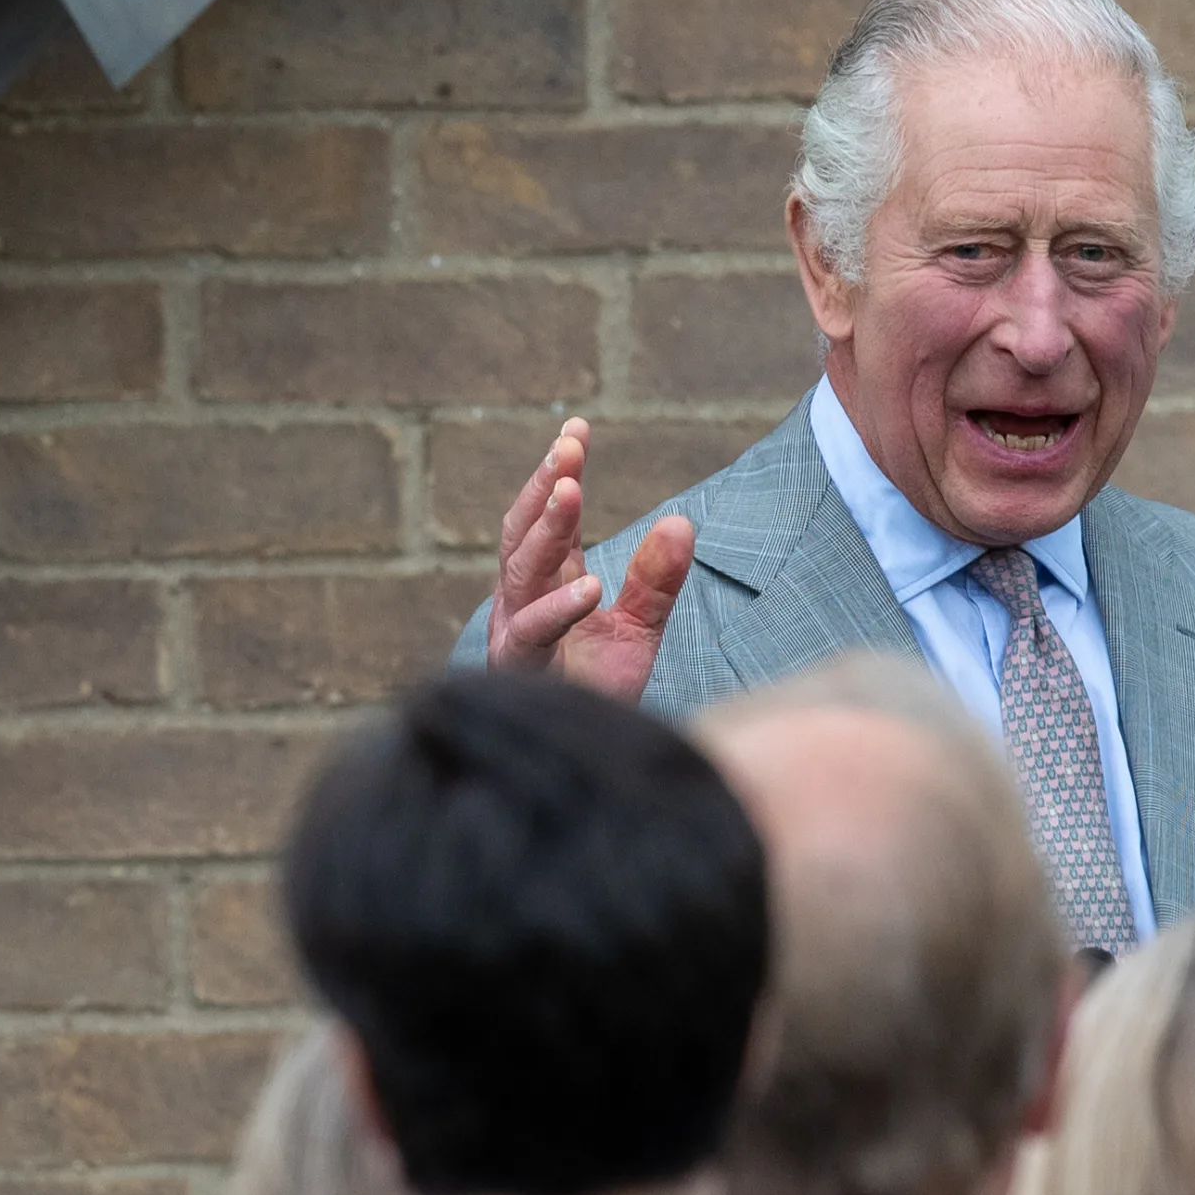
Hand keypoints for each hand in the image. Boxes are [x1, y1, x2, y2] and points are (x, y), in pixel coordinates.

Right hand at [486, 419, 694, 701]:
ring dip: (545, 528)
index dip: (560, 473)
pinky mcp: (518, 672)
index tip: (577, 428)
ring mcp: (513, 635)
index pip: (549, 520)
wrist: (581, 766)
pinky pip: (531, 634)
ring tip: (571, 489)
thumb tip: (682, 522)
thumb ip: (656, 582)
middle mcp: (520, 603)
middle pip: (522, 533)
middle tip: (569, 447)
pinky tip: (590, 587)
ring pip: (520, 571)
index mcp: (544, 586)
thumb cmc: (597, 696)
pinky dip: (558, 608)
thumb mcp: (638, 633)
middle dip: (544, 487)